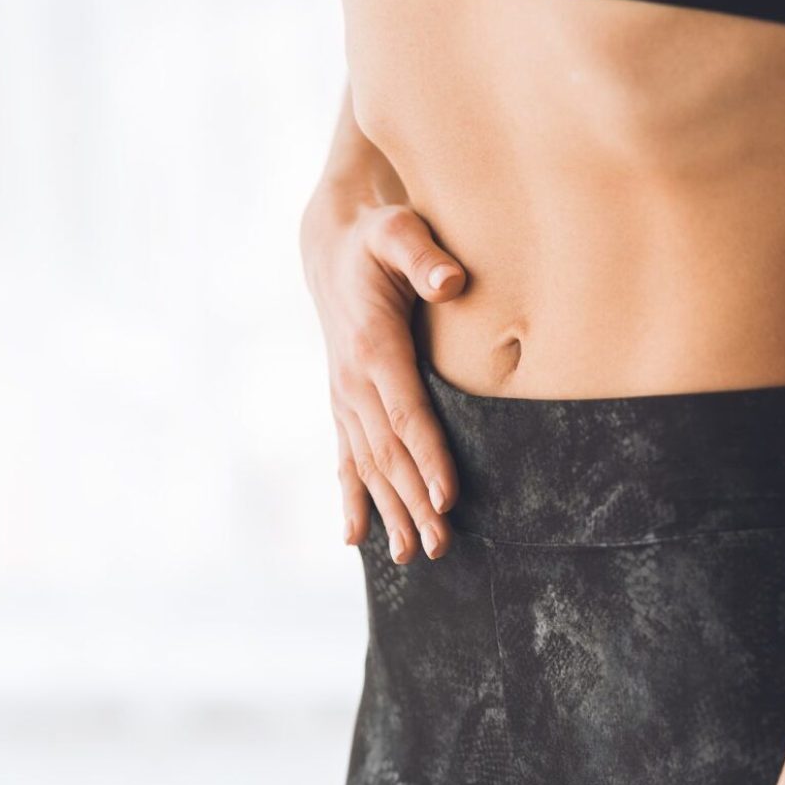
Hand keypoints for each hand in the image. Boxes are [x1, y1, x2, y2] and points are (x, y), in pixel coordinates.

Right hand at [300, 195, 466, 562]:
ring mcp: (344, 396)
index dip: (427, 457)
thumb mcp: (398, 230)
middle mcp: (352, 381)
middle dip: (414, 501)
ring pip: (369, 464)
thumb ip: (423, 255)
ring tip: (413, 554)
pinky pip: (346, 457)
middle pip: (388, 453)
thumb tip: (452, 282)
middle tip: (440, 546)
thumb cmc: (376, 239)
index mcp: (373, 347)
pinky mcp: (344, 402)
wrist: (333, 249)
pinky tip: (356, 537)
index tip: (446, 499)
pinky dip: (353, 497)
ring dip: (391, 509)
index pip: (406, 413)